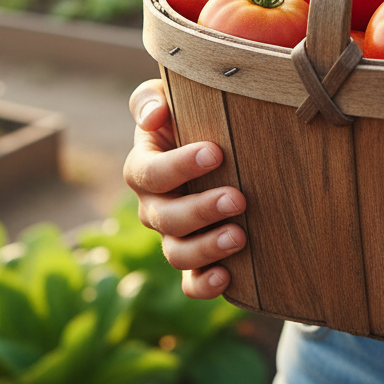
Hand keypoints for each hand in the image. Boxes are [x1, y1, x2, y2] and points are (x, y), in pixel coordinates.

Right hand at [123, 79, 246, 298]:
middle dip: (201, 209)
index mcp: (143, 168)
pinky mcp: (195, 261)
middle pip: (164, 218)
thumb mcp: (169, 98)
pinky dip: (204, 286)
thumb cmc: (191, 117)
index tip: (216, 152)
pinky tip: (227, 277)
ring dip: (206, 248)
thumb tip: (152, 117)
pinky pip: (190, 284)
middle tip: (238, 197)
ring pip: (176, 254)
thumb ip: (151, 100)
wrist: (219, 149)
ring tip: (240, 235)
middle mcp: (152, 207)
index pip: (151, 172)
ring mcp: (172, 237)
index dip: (179, 166)